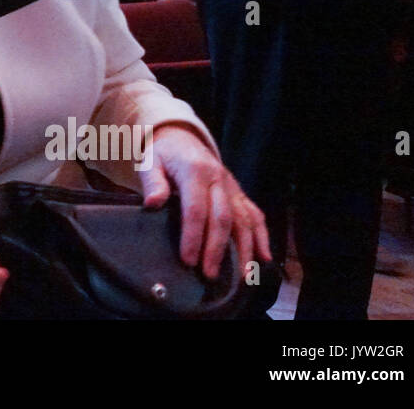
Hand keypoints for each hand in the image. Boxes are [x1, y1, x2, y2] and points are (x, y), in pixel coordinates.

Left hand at [138, 126, 271, 280]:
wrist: (180, 137)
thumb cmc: (163, 154)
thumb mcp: (150, 162)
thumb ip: (152, 182)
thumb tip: (152, 203)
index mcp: (195, 171)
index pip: (196, 208)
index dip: (193, 236)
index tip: (188, 259)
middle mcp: (218, 179)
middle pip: (222, 218)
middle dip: (217, 249)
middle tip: (208, 274)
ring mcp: (232, 186)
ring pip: (243, 220)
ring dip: (243, 249)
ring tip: (240, 276)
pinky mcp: (239, 193)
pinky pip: (255, 215)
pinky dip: (261, 236)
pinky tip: (263, 257)